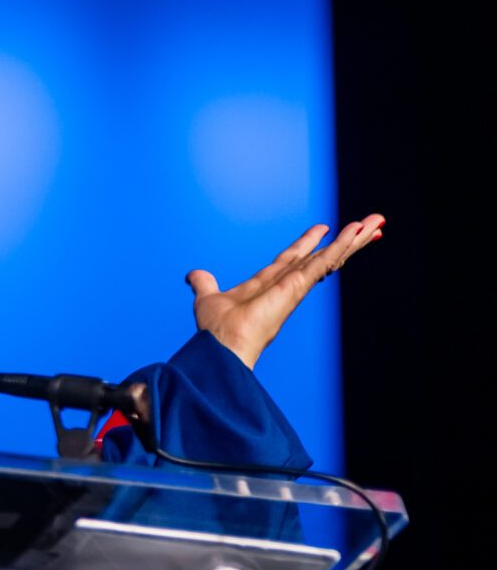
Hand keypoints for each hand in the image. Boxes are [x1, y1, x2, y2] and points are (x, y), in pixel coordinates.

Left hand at [189, 216, 383, 370]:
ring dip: (353, 239)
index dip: (309, 244)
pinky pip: (325, 262)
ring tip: (376, 221)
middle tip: (370, 223)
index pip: (294, 259)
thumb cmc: (215, 331)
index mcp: (269, 284)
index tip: (323, 229)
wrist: (221, 348)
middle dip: (344, 240)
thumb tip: (194, 275)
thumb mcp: (208, 298)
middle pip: (321, 256)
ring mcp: (296, 286)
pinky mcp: (299, 287)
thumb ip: (204, 284)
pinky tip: (359, 231)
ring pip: (330, 257)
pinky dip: (342, 246)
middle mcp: (287, 284)